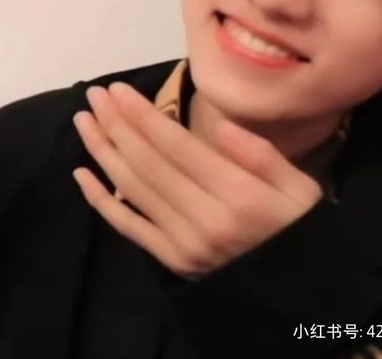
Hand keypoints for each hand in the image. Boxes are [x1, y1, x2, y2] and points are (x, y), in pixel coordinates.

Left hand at [72, 82, 322, 278]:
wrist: (295, 290)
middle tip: (95, 96)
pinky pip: (129, 227)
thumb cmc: (299, 226)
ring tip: (84, 121)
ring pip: (132, 190)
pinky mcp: (171, 260)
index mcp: (237, 194)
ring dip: (103, 152)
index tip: (117, 90)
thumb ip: (260, 155)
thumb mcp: (299, 186)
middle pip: (147, 164)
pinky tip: (82, 174)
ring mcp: (182, 243)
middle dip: (116, 125)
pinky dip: (101, 201)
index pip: (176, 147)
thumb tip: (219, 125)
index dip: (142, 116)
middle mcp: (203, 219)